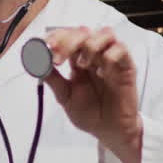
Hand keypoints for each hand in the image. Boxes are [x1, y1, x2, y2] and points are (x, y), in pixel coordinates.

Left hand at [44, 26, 142, 162]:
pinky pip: (122, 49)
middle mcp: (94, 55)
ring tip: (82, 65)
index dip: (55, 38)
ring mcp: (111, 58)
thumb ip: (53, 79)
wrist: (109, 130)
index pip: (66, 37)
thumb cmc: (89, 113)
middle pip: (82, 32)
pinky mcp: (126, 66)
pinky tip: (103, 74)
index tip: (44, 47)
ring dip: (90, 45)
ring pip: (104, 33)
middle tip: (58, 59)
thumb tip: (36, 62)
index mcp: (77, 59)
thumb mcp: (65, 96)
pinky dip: (110, 56)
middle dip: (67, 41)